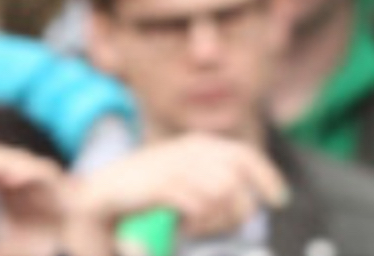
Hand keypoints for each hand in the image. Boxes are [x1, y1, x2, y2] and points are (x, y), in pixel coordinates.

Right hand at [71, 134, 286, 250]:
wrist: (94, 196)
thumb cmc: (142, 194)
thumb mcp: (183, 184)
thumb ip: (211, 188)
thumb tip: (245, 207)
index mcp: (199, 144)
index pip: (245, 157)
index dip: (267, 178)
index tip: (279, 200)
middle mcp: (190, 149)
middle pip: (238, 180)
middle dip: (238, 210)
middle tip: (214, 228)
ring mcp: (176, 164)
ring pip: (224, 193)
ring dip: (216, 219)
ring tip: (195, 228)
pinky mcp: (162, 183)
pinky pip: (200, 204)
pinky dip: (199, 221)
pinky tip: (185, 228)